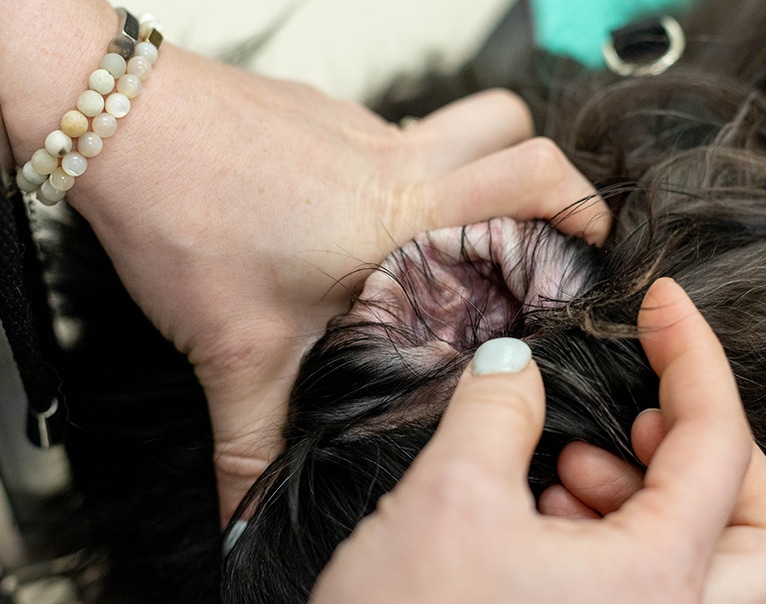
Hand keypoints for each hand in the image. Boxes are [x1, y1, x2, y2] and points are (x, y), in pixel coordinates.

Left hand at [1, 0, 609, 522]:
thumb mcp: (234, 349)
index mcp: (402, 215)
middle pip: (510, 124)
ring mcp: (361, 128)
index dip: (579, 208)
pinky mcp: (323, 116)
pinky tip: (352, 219)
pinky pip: (388, 132)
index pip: (527, 178)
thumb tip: (248, 518)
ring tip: (453, 223)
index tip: (594, 248)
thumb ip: (253, 444)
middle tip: (536, 225)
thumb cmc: (185, 212)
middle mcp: (396, 160)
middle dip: (544, 169)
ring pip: (455, 118)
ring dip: (473, 159)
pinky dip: (396, 168)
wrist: (116, 120)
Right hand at [311, 278, 765, 602]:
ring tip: (572, 465)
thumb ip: (497, 411)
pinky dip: (621, 537)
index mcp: (656, 583)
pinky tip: (549, 514)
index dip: (695, 356)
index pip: (721, 443)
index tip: (665, 304)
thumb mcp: (445, 500)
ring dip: (657, 495)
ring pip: (714, 565)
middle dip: (717, 454)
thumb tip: (516, 367)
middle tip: (647, 414)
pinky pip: (654, 591)